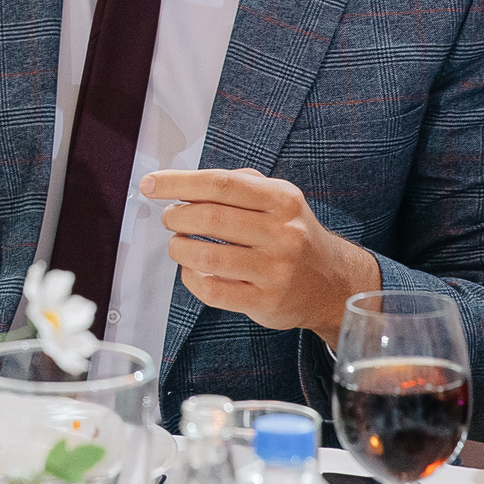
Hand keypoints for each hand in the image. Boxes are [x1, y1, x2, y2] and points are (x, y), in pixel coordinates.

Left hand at [140, 168, 380, 345]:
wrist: (331, 283)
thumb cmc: (292, 235)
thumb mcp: (279, 200)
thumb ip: (240, 184)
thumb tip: (184, 182)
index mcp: (282, 200)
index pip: (221, 184)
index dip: (179, 182)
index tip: (151, 184)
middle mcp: (283, 233)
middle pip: (210, 218)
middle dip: (176, 216)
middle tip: (169, 218)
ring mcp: (276, 270)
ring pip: (208, 257)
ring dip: (179, 247)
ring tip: (177, 243)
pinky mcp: (266, 301)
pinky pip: (213, 291)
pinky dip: (191, 278)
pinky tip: (191, 270)